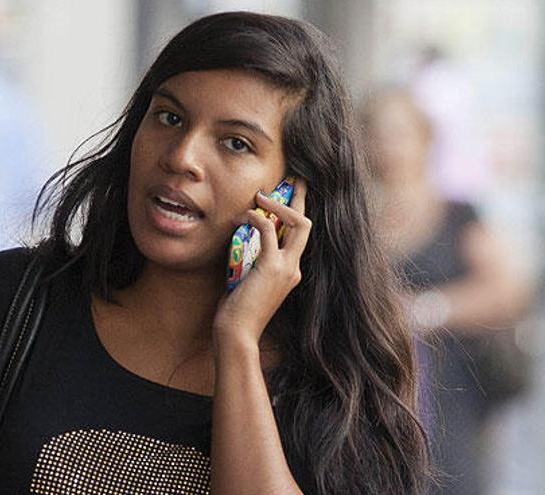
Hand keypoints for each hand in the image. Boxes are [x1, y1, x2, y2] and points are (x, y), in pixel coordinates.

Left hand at [213, 179, 310, 349]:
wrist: (238, 333)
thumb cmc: (237, 312)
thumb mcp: (247, 281)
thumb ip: (250, 262)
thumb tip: (240, 241)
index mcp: (291, 272)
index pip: (300, 236)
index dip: (296, 213)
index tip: (289, 195)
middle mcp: (294, 268)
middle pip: (307, 224)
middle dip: (301, 199)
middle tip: (295, 178)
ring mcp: (287, 268)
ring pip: (298, 223)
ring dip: (279, 204)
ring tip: (261, 194)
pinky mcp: (272, 267)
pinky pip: (269, 230)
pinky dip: (257, 217)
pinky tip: (245, 215)